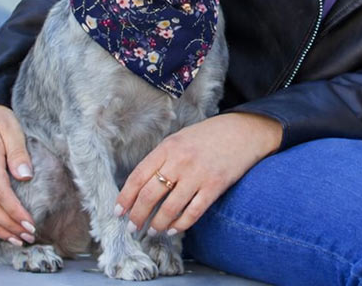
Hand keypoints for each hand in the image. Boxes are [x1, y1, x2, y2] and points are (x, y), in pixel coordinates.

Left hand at [115, 112, 282, 236]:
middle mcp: (180, 161)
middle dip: (138, 215)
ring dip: (157, 224)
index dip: (125, 197)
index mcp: (168, 147)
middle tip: (132, 226)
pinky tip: (174, 229)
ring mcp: (198, 174)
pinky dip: (180, 225)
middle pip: (150, 195)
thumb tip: (141, 186)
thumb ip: (162, 158)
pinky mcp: (215, 186)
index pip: (138, 176)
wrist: (243, 131)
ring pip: (169, 208)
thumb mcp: (180, 139)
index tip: (118, 211)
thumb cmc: (209, 136)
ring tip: (153, 230)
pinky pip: (193, 212)